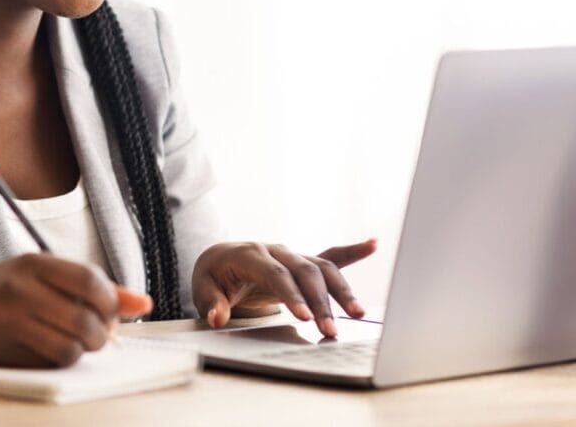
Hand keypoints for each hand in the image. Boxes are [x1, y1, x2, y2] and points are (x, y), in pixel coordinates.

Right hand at [0, 253, 152, 366]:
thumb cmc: (9, 290)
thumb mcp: (46, 277)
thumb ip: (96, 288)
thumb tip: (144, 304)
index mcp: (35, 262)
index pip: (89, 281)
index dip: (110, 302)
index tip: (110, 313)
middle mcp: (20, 287)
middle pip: (83, 319)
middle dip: (101, 334)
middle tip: (98, 336)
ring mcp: (6, 317)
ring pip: (68, 346)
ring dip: (82, 351)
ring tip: (76, 344)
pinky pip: (46, 362)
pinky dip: (58, 361)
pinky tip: (50, 350)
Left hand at [192, 238, 377, 338]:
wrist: (220, 258)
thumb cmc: (214, 277)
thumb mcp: (203, 289)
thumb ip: (211, 303)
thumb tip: (217, 317)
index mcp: (251, 254)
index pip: (276, 275)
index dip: (291, 295)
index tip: (304, 317)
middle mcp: (277, 250)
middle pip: (305, 273)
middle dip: (320, 302)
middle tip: (330, 331)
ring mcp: (293, 254)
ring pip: (323, 268)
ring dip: (341, 290)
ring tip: (358, 314)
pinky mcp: (303, 261)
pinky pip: (331, 255)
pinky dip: (352, 251)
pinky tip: (372, 245)